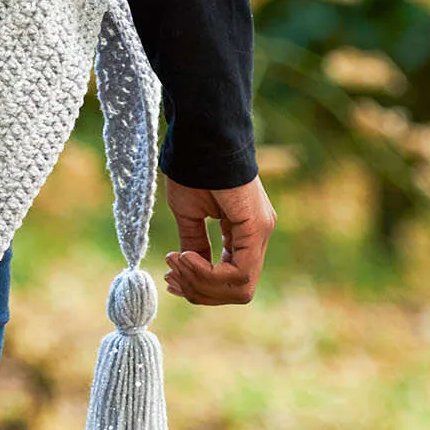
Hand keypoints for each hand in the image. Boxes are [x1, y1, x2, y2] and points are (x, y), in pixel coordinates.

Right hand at [163, 174, 275, 304]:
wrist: (200, 138)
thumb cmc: (192, 168)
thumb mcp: (190, 215)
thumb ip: (195, 244)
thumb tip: (189, 270)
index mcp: (244, 233)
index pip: (230, 279)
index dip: (200, 287)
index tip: (169, 276)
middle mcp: (257, 236)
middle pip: (236, 291)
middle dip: (199, 290)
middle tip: (171, 276)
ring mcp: (260, 232)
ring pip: (239, 287)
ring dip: (201, 283)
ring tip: (176, 262)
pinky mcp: (256, 228)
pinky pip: (238, 271)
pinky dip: (208, 273)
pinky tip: (186, 257)